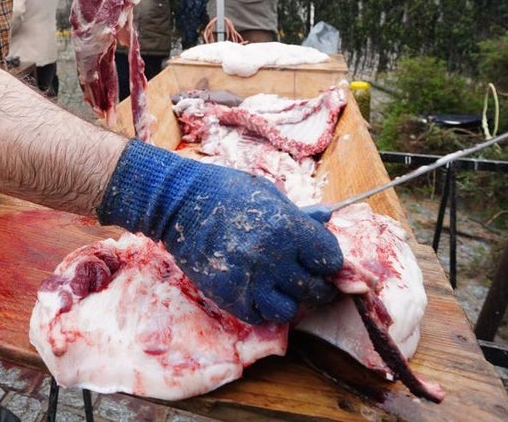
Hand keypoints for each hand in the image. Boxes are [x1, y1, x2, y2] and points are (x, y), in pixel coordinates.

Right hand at [98, 140, 342, 323]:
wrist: (176, 202)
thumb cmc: (224, 191)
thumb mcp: (266, 194)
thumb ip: (299, 213)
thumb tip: (327, 220)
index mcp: (288, 227)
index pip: (331, 260)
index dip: (326, 260)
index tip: (318, 259)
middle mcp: (273, 256)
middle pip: (315, 289)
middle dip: (314, 285)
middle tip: (304, 279)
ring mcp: (250, 279)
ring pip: (289, 310)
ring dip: (286, 300)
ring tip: (276, 287)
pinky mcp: (228, 295)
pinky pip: (258, 316)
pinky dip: (259, 307)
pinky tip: (253, 290)